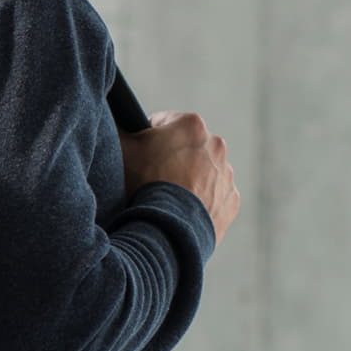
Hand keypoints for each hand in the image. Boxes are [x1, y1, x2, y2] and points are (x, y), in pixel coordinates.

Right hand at [119, 111, 239, 245]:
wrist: (166, 229)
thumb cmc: (143, 184)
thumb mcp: (122, 149)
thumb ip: (121, 129)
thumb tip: (118, 121)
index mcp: (191, 125)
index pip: (164, 122)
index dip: (148, 138)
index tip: (141, 155)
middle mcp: (216, 144)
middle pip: (186, 147)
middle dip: (172, 158)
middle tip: (152, 178)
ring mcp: (226, 173)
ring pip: (203, 171)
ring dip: (188, 179)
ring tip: (168, 198)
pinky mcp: (231, 200)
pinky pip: (214, 196)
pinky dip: (201, 201)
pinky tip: (182, 210)